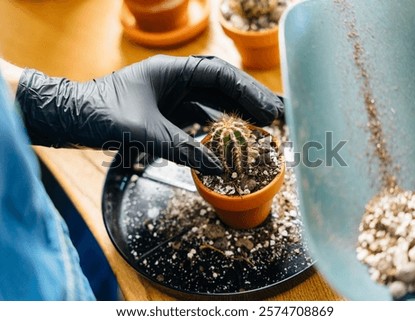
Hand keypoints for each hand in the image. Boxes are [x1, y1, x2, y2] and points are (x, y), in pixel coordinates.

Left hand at [16, 55, 282, 173]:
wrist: (68, 118)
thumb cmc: (99, 115)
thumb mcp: (143, 132)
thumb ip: (182, 148)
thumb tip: (217, 168)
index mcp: (172, 71)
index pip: (221, 77)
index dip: (249, 93)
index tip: (270, 112)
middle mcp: (176, 80)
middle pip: (223, 88)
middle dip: (251, 102)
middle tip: (280, 117)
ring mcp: (172, 97)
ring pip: (212, 104)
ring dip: (236, 117)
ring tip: (264, 130)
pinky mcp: (166, 113)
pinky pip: (198, 120)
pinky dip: (215, 131)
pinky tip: (231, 142)